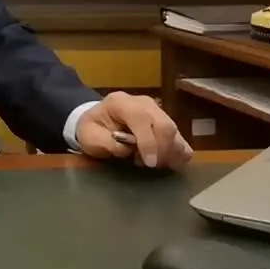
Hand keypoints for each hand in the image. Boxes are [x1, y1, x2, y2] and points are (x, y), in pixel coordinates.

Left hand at [75, 91, 192, 169]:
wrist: (96, 120)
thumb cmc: (91, 129)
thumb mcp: (90, 137)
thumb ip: (109, 143)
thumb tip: (130, 150)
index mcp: (120, 102)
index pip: (141, 119)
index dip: (148, 143)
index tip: (148, 163)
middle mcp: (143, 102)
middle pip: (164, 124)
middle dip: (162, 150)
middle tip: (151, 165)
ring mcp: (156, 110)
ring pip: (174, 131)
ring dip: (169, 152)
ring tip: (155, 163)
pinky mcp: (164, 120)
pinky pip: (179, 136)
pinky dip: (178, 151)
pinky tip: (168, 161)